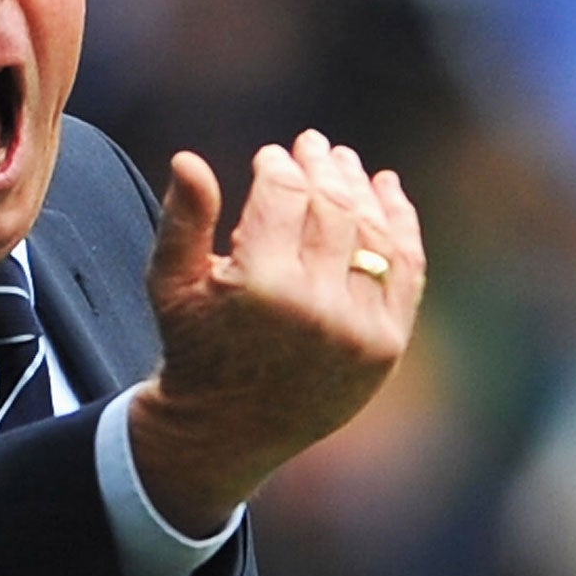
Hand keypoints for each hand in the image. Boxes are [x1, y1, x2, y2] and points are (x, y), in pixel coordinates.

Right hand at [128, 131, 425, 535]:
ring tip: (344, 163)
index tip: (271, 156)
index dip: (279, 167)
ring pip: (372, 232)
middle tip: (312, 144)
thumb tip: (189, 158)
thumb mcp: (170, 285)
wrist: (227, 431)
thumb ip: (182, 220)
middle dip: (322, 169)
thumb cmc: (194, 347)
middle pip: (332, 208)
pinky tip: (386, 191)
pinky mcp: (387, 346)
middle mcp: (316, 308)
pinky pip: (405, 269)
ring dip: (360, 189)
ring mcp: (359, 329)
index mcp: (260, 287)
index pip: (284, 196)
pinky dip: (401, 225)